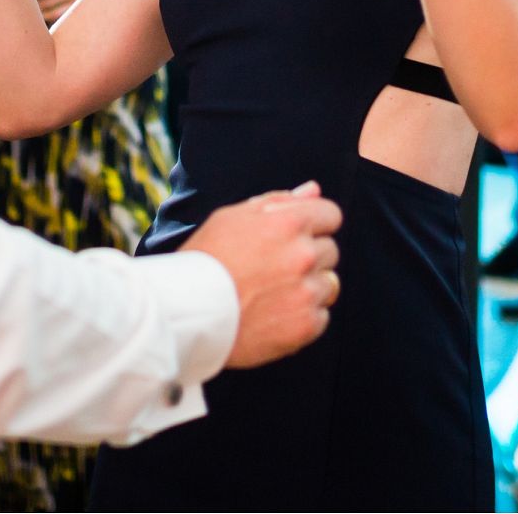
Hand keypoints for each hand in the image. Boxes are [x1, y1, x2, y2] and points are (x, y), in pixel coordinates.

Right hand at [183, 181, 342, 369]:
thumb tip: (313, 190)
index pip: (331, 215)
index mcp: (287, 223)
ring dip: (309, 286)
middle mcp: (303, 256)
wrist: (186, 314)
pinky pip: (321, 316)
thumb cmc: (205, 260)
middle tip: (273, 268)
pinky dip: (303, 316)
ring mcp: (307, 292)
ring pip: (329, 283)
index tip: (296, 237)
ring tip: (274, 294)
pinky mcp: (306, 325)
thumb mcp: (232, 218)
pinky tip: (275, 315)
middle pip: (330, 250)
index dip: (314, 224)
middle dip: (308, 256)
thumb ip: (278, 201)